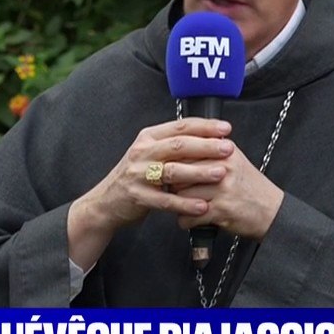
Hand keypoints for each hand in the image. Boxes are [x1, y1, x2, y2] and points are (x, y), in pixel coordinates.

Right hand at [67, 118, 234, 267]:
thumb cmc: (135, 176)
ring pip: (173, 171)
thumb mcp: (150, 154)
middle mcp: (142, 152)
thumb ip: (173, 146)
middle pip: (178, 146)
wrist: (106, 201)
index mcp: (148, 138)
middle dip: (206, 146)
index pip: (180, 126)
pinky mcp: (137, 196)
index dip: (204, 126)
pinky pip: (165, 200)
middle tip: (228, 149)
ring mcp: (138, 174)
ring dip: (199, 172)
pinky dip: (185, 204)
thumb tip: (209, 137)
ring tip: (220, 174)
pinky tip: (202, 206)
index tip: (225, 128)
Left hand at [175, 144, 284, 241]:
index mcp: (224, 151)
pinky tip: (192, 219)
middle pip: (179, 172)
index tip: (170, 170)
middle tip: (176, 190)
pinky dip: (186, 221)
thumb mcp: (234, 160)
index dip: (173, 163)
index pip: (185, 151)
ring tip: (185, 206)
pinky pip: (188, 216)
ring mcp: (222, 188)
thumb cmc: (250, 187)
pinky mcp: (220, 210)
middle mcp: (223, 167)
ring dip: (178, 204)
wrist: (272, 211)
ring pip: (180, 195)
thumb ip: (210, 151)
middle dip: (174, 184)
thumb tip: (179, 148)